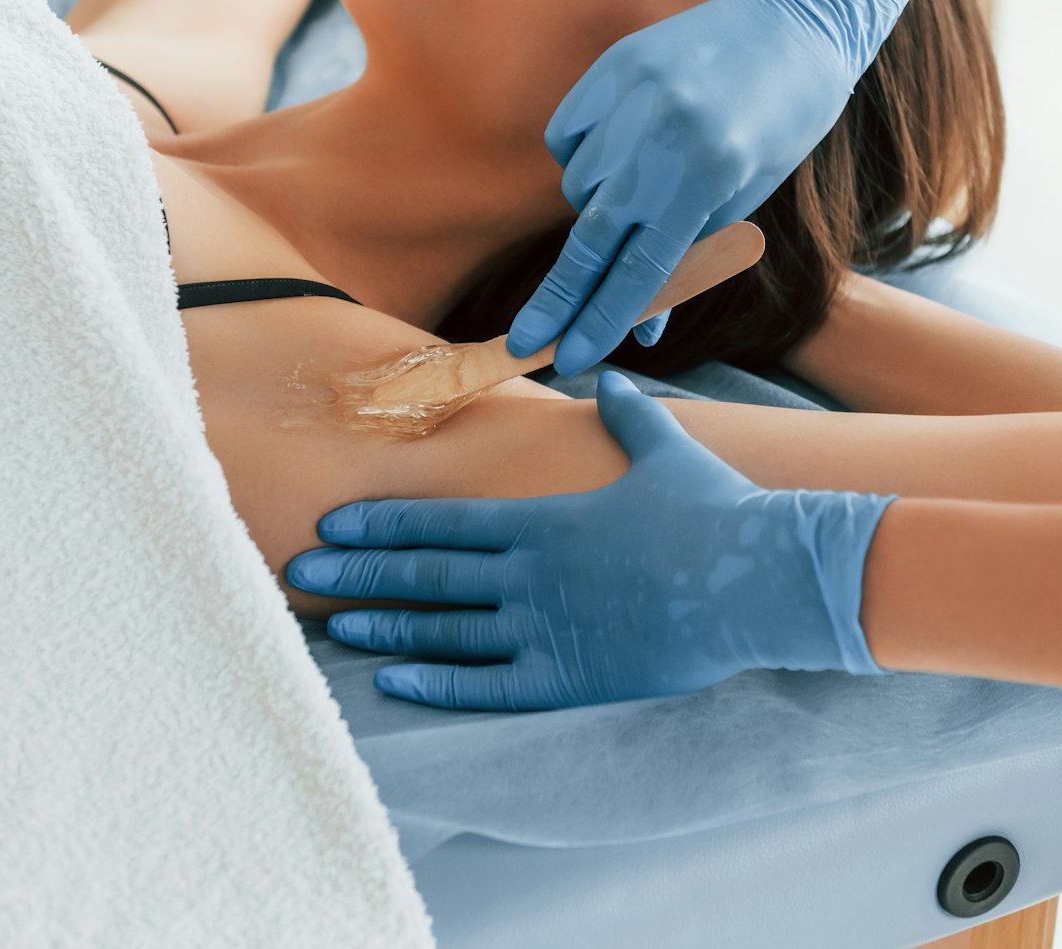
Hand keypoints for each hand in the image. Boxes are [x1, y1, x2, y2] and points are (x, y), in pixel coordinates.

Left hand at [285, 371, 895, 710]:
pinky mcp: (570, 676)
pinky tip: (391, 679)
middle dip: (360, 571)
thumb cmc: (712, 512)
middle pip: (426, 572)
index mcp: (542, 518)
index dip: (381, 523)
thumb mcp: (664, 450)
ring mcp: (546, 627)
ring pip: (445, 629)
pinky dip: (434, 682)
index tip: (335, 524)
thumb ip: (626, 414)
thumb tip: (608, 377)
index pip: (440, 521)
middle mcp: (530, 573)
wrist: (758, 579)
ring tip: (335, 623)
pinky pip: (486, 684)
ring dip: (385, 625)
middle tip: (303, 571)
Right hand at [508, 0, 920, 374]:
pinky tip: (621, 145)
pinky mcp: (611, 68)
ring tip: (644, 182)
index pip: (642, 267)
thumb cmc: (780, 124)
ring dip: (595, 206)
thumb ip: (687, 257)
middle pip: (591, 237)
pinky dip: (582, 155)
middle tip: (523, 343)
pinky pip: (567, 136)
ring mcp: (630, 96)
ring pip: (578, 185)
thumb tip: (639, 330)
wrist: (792, 25)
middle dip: (558, 298)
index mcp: (708, 176)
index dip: (603, 319)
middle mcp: (663, 136)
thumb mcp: (745, 199)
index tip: (572, 358)